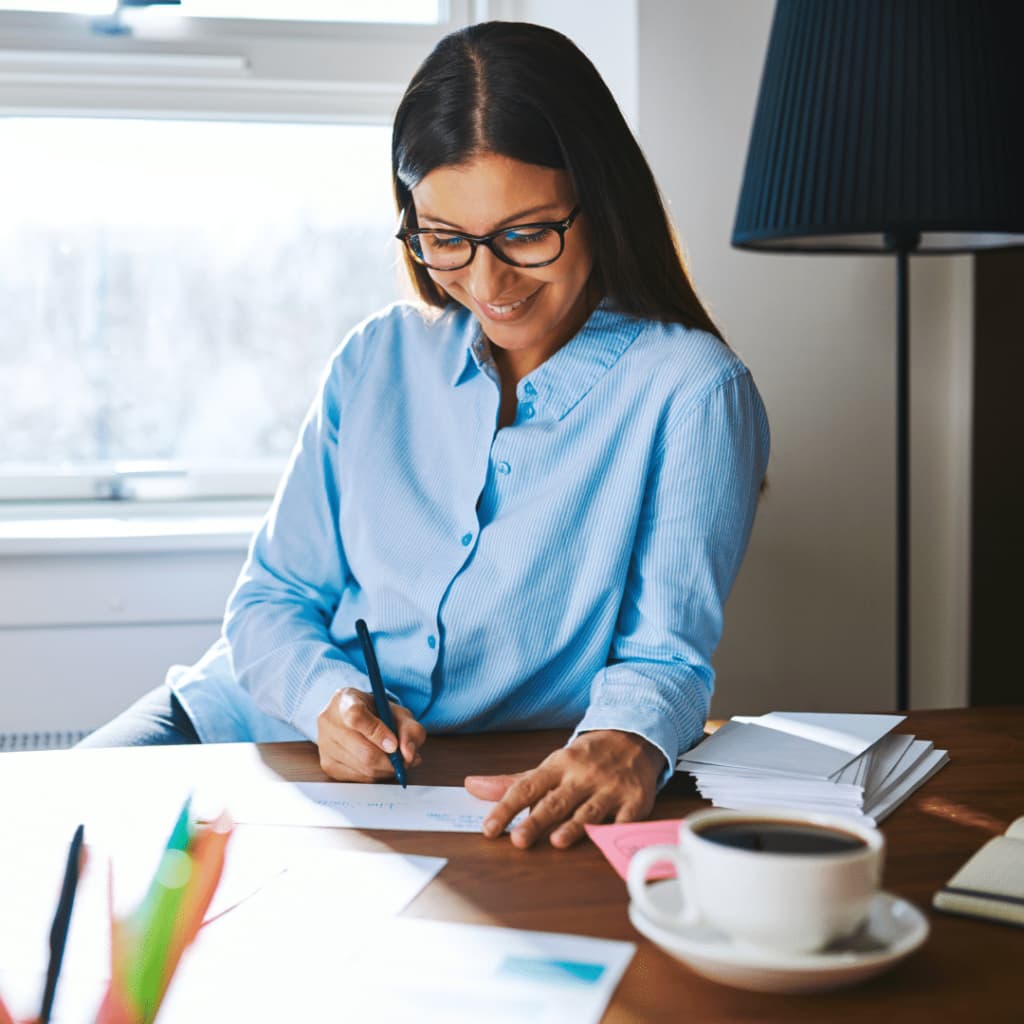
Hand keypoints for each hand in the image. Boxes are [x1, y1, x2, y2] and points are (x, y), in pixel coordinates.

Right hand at [316, 687, 424, 781]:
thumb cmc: (376, 713)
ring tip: (395, 760)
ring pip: (363, 768)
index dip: (378, 734)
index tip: (394, 745)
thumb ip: (410, 729)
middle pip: (362, 751)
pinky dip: (375, 775)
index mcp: (345, 700)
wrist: (353, 717)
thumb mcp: (397, 712)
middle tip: (406, 760)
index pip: (357, 717)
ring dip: (386, 769)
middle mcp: (329, 722)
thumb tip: (409, 755)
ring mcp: (324, 745)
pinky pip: (358, 779)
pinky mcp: (326, 765)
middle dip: (391, 760)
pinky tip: (379, 765)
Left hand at [464, 730, 663, 848]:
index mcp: (558, 766)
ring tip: (557, 841)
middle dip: (537, 821)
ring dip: (574, 826)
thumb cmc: (586, 759)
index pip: (526, 786)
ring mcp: (610, 788)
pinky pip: (626, 818)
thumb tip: (472, 786)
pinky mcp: (635, 801)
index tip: (489, 828)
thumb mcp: (551, 765)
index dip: (506, 808)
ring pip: (589, 810)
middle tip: (519, 841)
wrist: (633, 737)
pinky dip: (617, 831)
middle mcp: (582, 776)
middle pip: (556, 801)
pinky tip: (607, 843)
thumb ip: (513, 782)